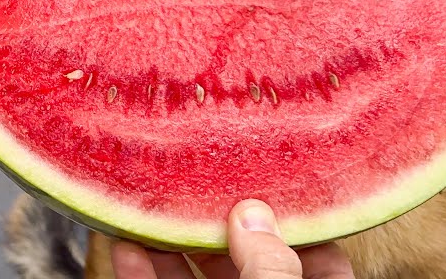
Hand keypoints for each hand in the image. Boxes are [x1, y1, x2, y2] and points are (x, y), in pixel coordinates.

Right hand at [111, 199, 354, 278]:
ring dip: (171, 240)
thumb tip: (252, 214)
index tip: (269, 179)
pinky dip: (140, 271)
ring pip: (195, 275)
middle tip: (197, 177)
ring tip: (152, 199)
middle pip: (246, 257)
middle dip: (218, 219)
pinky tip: (124, 245)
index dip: (298, 218)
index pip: (321, 258)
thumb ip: (269, 266)